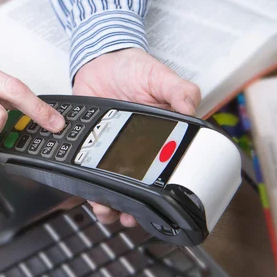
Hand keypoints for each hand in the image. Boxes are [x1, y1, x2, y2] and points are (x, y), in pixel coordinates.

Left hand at [73, 48, 200, 226]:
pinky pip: (87, 170)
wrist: (100, 59)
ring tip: (105, 209)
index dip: (161, 193)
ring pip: (111, 186)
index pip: (165, 170)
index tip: (157, 209)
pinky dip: (84, 185)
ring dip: (108, 204)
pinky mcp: (90, 145)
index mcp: (160, 136)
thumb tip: (192, 107)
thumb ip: (178, 90)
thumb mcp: (160, 76)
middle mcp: (137, 148)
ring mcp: (112, 148)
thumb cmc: (133, 68)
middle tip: (127, 216)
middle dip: (132, 207)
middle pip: (137, 186)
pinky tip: (84, 192)